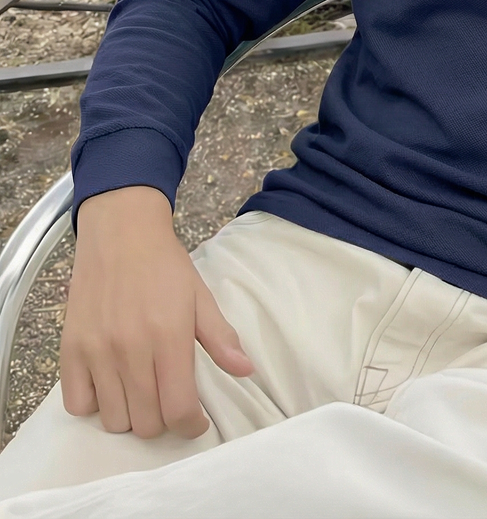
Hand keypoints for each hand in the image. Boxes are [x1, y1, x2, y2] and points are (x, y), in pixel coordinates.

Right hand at [61, 186, 253, 437]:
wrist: (121, 231)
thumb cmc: (165, 264)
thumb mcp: (200, 296)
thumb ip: (221, 337)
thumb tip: (246, 370)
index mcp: (169, 336)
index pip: (178, 409)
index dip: (191, 425)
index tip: (196, 420)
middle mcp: (130, 349)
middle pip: (146, 423)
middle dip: (163, 421)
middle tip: (168, 399)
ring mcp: (96, 352)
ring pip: (114, 420)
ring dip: (131, 415)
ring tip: (141, 392)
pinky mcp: (70, 350)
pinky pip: (78, 405)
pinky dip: (96, 405)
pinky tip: (110, 385)